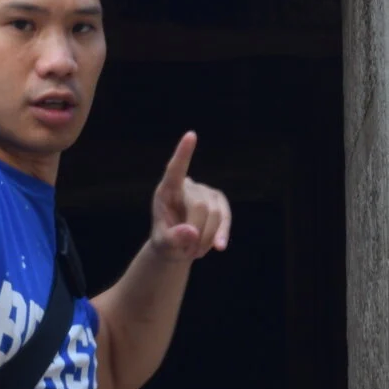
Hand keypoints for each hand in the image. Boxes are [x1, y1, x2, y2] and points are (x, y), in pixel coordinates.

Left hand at [149, 131, 230, 260]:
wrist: (177, 247)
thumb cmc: (166, 242)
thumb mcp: (163, 245)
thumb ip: (172, 239)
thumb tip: (191, 232)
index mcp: (167, 191)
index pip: (175, 170)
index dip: (183, 153)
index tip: (191, 135)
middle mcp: (188, 186)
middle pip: (200, 206)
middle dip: (197, 232)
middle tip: (188, 253)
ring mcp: (206, 192)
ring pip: (215, 214)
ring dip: (207, 238)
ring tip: (195, 251)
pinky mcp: (220, 202)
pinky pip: (226, 217)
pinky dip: (222, 234)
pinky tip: (220, 247)